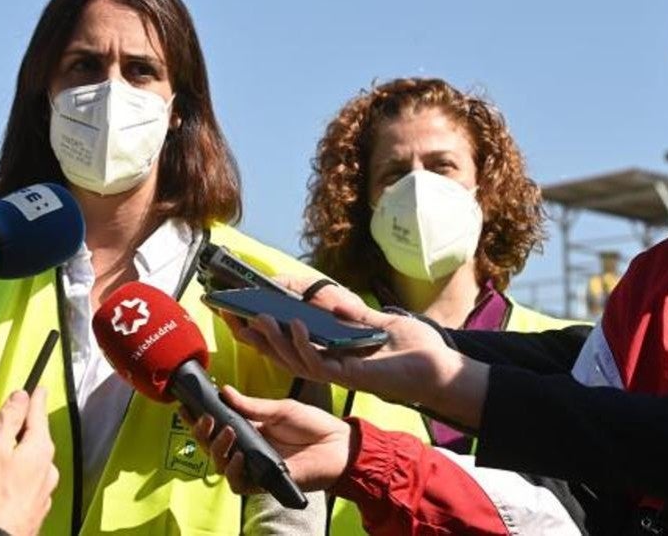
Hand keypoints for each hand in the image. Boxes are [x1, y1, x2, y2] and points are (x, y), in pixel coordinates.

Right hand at [0, 388, 58, 535]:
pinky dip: (12, 477)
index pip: (39, 413)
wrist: (1, 535)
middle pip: (34, 437)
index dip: (36, 398)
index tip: (38, 387)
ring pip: (28, 461)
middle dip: (14, 434)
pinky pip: (25, 481)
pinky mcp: (38, 504)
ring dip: (9, 458)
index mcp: (40, 447)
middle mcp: (49, 465)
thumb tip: (21, 396)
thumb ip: (9, 420)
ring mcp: (46, 486)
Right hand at [188, 386, 353, 492]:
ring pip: (220, 465)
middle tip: (205, 418)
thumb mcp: (280, 409)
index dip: (197, 418)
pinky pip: (238, 483)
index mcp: (248, 428)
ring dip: (217, 448)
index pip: (215, 425)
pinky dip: (234, 470)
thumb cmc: (313, 425)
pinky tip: (240, 456)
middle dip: (201, 432)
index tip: (184, 405)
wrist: (339, 445)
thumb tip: (223, 392)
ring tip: (227, 431)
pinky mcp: (264, 482)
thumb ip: (251, 406)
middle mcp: (246, 448)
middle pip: (210, 446)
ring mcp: (253, 466)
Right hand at [225, 276, 486, 427]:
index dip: (256, 326)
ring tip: (255, 316)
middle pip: (276, 350)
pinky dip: (303, 343)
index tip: (233, 304)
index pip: (282, 339)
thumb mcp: (369, 318)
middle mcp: (325, 362)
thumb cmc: (410, 346)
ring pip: (290, 359)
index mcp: (325, 349)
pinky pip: (317, 363)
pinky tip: (295, 324)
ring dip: (271, 339)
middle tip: (226, 312)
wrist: (441, 368)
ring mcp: (335, 371)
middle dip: (250, 333)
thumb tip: (306, 290)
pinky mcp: (349, 377)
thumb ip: (340, 307)